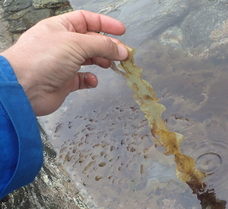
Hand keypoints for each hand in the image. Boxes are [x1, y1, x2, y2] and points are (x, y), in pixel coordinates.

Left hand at [1, 10, 127, 115]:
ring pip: (89, 60)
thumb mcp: (76, 44)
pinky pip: (82, 79)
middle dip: (107, 46)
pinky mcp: (64, 82)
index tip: (122, 31)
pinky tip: (92, 81)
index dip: (105, 24)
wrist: (24, 88)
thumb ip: (102, 45)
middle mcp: (61, 44)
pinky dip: (90, 80)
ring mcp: (63, 63)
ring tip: (111, 66)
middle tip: (122, 54)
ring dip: (102, 62)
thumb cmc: (43, 59)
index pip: (86, 20)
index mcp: (60, 27)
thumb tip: (122, 50)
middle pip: (91, 41)